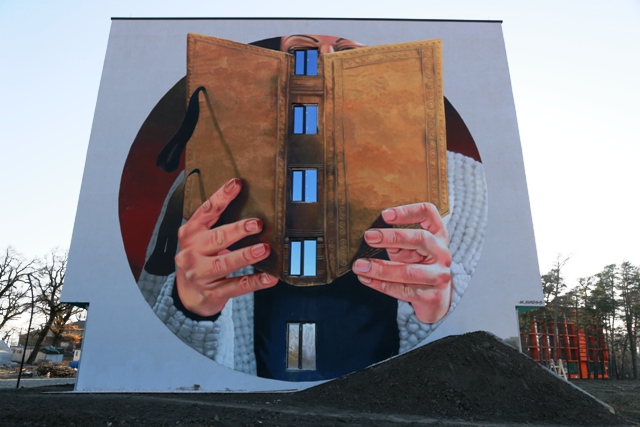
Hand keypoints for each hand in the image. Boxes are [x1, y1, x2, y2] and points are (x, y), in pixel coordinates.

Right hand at [174, 178, 277, 316]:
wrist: (187, 296)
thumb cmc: (198, 261)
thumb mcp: (199, 240)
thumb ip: (216, 225)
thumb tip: (249, 207)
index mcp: (190, 234)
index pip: (206, 212)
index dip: (221, 197)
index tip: (236, 184)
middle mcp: (192, 253)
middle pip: (216, 238)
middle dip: (237, 230)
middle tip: (256, 224)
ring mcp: (200, 274)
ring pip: (224, 264)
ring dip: (245, 255)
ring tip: (263, 249)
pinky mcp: (212, 293)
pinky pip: (236, 287)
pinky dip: (254, 282)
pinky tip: (269, 277)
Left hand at [352, 203, 451, 322]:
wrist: (437, 299)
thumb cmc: (418, 266)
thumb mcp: (411, 250)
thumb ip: (398, 243)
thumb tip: (373, 238)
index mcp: (438, 234)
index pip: (428, 213)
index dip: (407, 211)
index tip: (385, 214)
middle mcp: (442, 253)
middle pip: (420, 238)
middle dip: (392, 237)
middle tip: (368, 237)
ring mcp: (439, 275)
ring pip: (408, 271)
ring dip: (380, 268)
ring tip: (359, 265)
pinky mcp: (432, 296)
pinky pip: (402, 290)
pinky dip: (381, 284)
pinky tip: (366, 279)